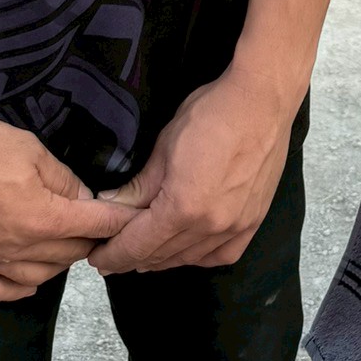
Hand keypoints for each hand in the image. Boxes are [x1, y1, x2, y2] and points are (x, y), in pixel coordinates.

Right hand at [0, 113, 123, 301]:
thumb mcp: (29, 150)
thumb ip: (63, 178)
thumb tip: (84, 197)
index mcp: (44, 219)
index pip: (95, 226)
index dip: (119, 221)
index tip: (136, 219)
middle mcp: (23, 250)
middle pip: (71, 253)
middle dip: (91, 239)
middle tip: (97, 224)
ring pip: (42, 276)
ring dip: (61, 261)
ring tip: (66, 245)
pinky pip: (2, 292)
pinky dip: (22, 287)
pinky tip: (31, 279)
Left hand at [90, 69, 295, 274]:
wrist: (262, 101)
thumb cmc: (212, 114)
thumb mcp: (165, 147)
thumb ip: (139, 186)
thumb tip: (111, 205)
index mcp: (182, 207)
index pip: (138, 246)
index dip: (114, 255)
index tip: (99, 259)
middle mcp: (210, 226)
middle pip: (161, 256)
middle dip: (134, 258)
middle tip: (116, 253)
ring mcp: (235, 226)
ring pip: (189, 258)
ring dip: (164, 258)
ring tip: (146, 253)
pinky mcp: (253, 221)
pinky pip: (222, 255)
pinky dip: (199, 257)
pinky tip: (188, 250)